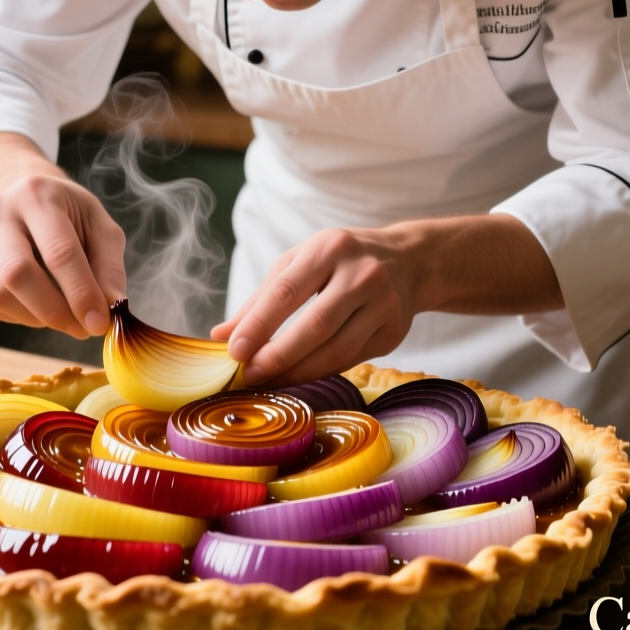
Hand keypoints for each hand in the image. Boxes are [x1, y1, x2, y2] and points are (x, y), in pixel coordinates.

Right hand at [0, 134, 126, 338]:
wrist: (27, 200)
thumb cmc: (71, 216)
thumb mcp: (100, 228)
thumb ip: (109, 268)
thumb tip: (111, 307)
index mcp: (38, 195)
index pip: (58, 252)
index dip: (80, 293)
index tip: (99, 323)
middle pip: (18, 274)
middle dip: (55, 311)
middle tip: (82, 328)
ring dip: (38, 318)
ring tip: (65, 316)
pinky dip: (22, 316)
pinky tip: (42, 306)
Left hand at [211, 227, 418, 385]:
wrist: (409, 261)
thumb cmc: (341, 261)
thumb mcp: (300, 263)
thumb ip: (261, 299)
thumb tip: (219, 336)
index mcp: (330, 248)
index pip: (287, 291)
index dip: (258, 325)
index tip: (233, 351)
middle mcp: (362, 274)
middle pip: (315, 325)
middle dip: (278, 356)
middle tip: (250, 376)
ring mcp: (384, 304)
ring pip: (337, 350)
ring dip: (299, 372)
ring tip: (271, 381)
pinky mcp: (395, 332)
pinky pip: (352, 359)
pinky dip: (322, 371)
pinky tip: (300, 376)